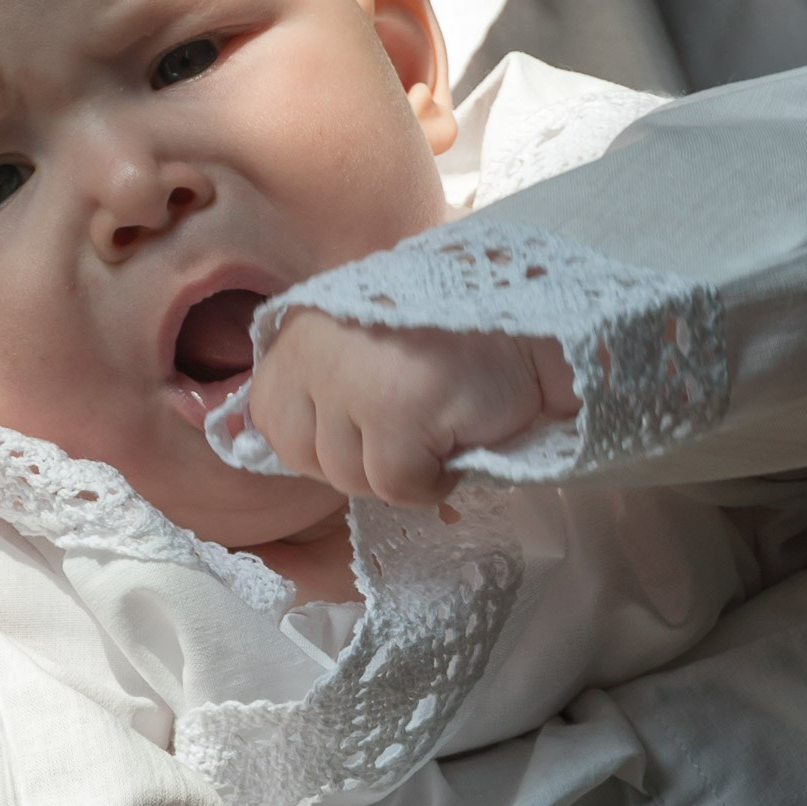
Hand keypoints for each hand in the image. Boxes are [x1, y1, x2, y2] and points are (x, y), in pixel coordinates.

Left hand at [247, 310, 578, 505]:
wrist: (538, 319)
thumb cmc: (454, 338)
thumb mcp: (365, 349)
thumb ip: (322, 387)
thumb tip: (283, 452)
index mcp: (299, 332)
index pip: (268, 421)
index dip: (322, 440)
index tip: (370, 423)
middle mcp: (312, 349)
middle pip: (306, 459)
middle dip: (362, 458)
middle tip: (413, 422)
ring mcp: (352, 378)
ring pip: (350, 478)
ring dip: (403, 468)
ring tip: (441, 419)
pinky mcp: (398, 409)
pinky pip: (397, 486)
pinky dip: (435, 480)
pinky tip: (462, 434)